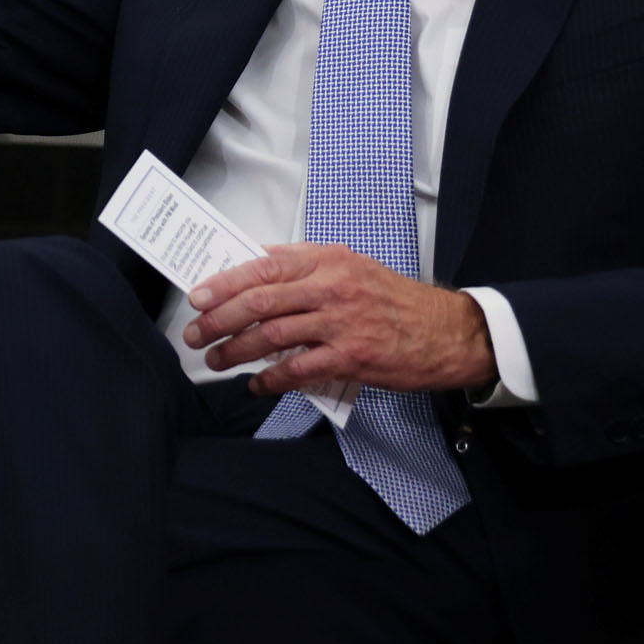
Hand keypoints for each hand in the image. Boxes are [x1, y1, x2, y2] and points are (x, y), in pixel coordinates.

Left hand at [184, 244, 496, 396]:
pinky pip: (298, 370)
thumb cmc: (394, 299)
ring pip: (272, 336)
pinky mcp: (352, 358)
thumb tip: (251, 265)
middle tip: (196, 333)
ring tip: (216, 359)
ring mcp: (341, 324)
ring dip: (236, 351)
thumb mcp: (350, 265)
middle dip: (219, 320)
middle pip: (260, 302)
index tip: (198, 296)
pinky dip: (270, 379)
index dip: (224, 283)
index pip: (262, 266)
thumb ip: (303, 264)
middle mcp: (331, 288)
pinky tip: (256, 383)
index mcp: (327, 260)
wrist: (447, 331)